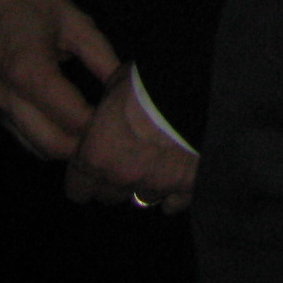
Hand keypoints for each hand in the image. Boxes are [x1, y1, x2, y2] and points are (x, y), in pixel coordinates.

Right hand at [0, 0, 115, 161]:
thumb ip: (100, 55)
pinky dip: (47, 141)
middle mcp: (8, 96)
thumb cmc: (35, 9)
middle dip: (84, 144)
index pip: (70, 115)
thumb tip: (124, 83)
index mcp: (30, 70)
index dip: (99, 123)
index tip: (122, 118)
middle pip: (51, 142)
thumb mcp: (75, 22)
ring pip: (35, 147)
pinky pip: (22, 137)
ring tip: (95, 132)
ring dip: (66, 147)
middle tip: (112, 131)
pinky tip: (70, 129)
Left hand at [65, 71, 197, 212]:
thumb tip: (107, 108)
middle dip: (116, 179)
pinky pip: (175, 202)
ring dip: (147, 184)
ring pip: (143, 198)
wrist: (205, 85)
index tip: (97, 162)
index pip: (78, 188)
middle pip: (109, 195)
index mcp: (97, 153)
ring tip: (160, 162)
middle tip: (130, 156)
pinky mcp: (189, 186)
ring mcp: (157, 185)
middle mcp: (122, 176)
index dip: (86, 174)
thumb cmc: (154, 80)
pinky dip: (175, 193)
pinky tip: (180, 177)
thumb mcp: (120, 81)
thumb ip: (108, 107)